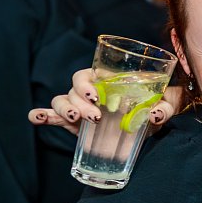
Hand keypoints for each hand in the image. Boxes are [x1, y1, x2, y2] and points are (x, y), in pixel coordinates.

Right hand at [28, 69, 175, 136]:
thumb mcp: (165, 106)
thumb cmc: (155, 108)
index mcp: (109, 80)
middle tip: (95, 116)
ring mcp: (80, 107)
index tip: (95, 96)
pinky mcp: (73, 124)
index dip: (87, 82)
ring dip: (65, 108)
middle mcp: (91, 91)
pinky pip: (54, 116)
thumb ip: (165, 108)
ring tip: (76, 119)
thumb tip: (154, 114)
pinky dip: (42, 115)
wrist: (149, 129)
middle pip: (75, 88)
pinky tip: (36, 118)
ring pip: (63, 100)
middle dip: (80, 100)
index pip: (90, 74)